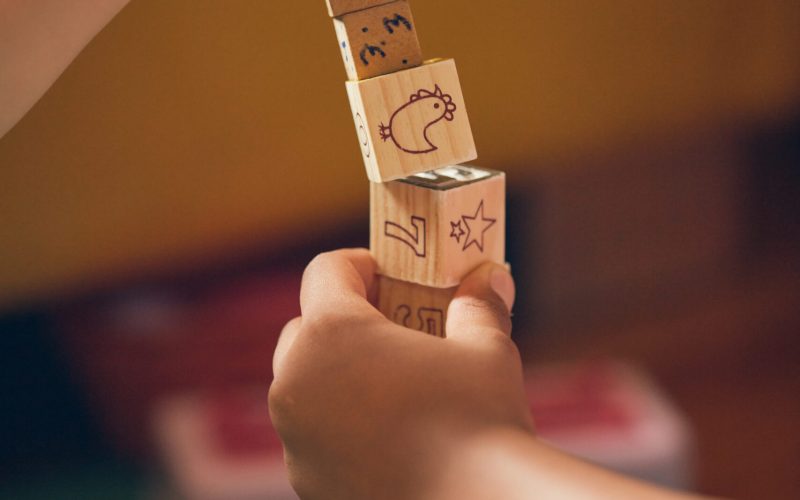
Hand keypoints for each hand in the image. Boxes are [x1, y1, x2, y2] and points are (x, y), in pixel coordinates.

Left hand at [268, 248, 531, 499]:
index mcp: (331, 333)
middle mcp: (296, 381)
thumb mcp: (486, 350)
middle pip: (304, 328)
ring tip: (391, 382)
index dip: (360, 264)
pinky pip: (312, 433)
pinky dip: (338, 422)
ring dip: (336, 373)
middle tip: (393, 328)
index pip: (326, 271)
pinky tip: (388, 433)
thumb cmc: (480, 420)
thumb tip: (489, 279)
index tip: (391, 274)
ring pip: (303, 383)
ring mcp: (295, 436)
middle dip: (344, 321)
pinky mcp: (305, 480)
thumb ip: (478, 307)